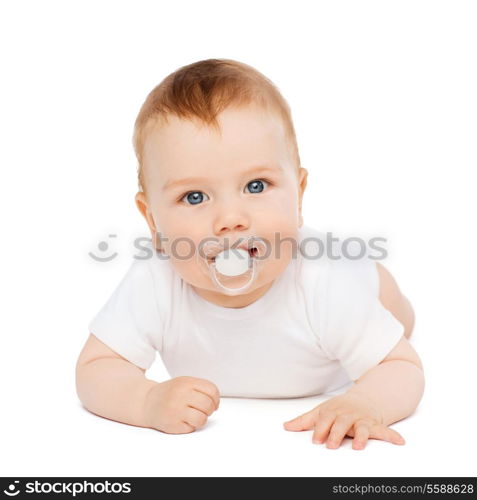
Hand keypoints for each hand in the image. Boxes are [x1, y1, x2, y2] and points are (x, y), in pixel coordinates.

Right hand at [143, 376, 219, 433]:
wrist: (146, 402)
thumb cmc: (170, 393)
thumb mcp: (184, 383)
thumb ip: (201, 388)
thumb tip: (216, 404)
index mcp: (186, 382)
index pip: (212, 390)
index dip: (216, 399)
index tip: (213, 403)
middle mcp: (181, 394)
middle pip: (208, 405)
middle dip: (210, 410)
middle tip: (203, 410)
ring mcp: (176, 410)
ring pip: (202, 418)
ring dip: (201, 419)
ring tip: (194, 416)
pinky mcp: (172, 424)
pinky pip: (192, 428)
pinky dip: (191, 426)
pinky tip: (183, 420)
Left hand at [283, 392, 404, 449]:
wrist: (363, 400)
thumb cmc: (339, 409)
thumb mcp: (321, 412)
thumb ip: (304, 421)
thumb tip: (286, 427)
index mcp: (333, 412)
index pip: (325, 420)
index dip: (320, 429)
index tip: (316, 439)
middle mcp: (348, 415)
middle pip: (342, 424)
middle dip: (337, 433)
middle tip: (332, 444)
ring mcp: (362, 420)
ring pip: (362, 428)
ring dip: (361, 436)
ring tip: (359, 446)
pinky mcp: (375, 425)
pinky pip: (385, 430)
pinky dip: (393, 436)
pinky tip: (400, 442)